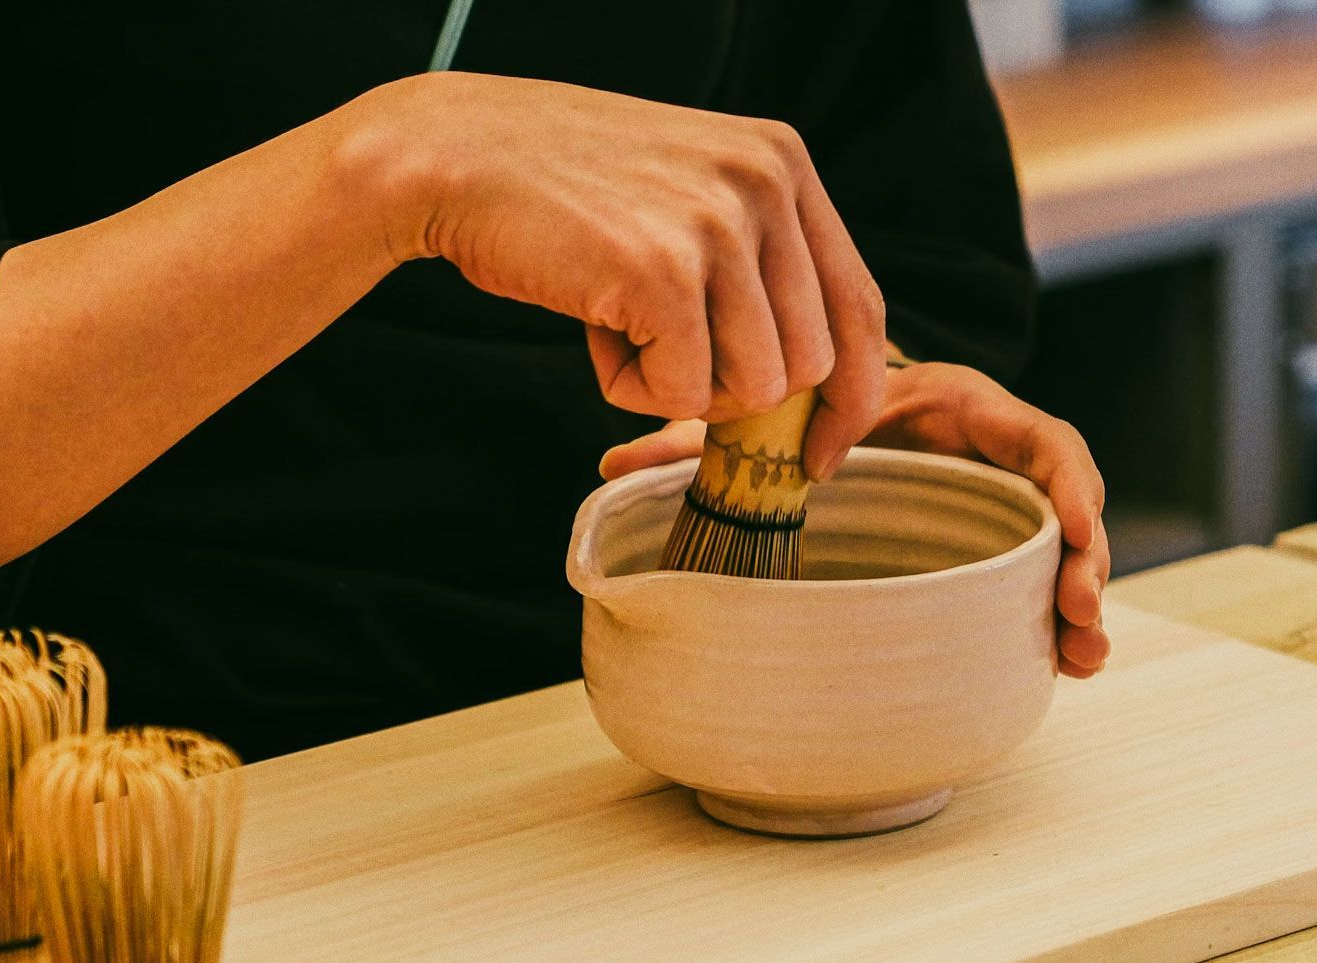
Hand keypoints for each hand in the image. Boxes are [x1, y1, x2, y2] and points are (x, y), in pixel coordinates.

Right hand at [349, 71, 885, 477]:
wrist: (456, 158)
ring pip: (751, 389)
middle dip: (737, 392)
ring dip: (676, 385)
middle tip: (664, 357)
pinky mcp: (663, 274)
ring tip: (619, 323)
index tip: (821, 451)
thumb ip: (756, 257)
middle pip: (809, 364)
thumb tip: (805, 378)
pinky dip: (628, 388)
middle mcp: (765, 183)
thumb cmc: (562, 193)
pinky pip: (679, 396)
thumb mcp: (687, 192)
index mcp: (783, 162)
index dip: (851, 396)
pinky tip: (592, 326)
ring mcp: (717, 226)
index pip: (861, 306)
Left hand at [600, 363, 1109, 676]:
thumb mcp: (769, 422)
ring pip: (1060, 543)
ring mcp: (996, 497)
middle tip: (1080, 616)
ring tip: (1083, 657)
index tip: (1073, 531)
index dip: (1064, 481)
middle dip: (1084, 557)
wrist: (830, 418)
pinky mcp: (991, 537)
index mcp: (951, 407)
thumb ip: (700, 441)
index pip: (1033, 433)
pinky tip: (1065, 667)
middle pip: (1064, 497)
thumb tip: (610, 466)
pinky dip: (1052, 617)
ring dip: (1079, 597)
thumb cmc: (804, 413)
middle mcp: (988, 450)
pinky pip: (1036, 572)